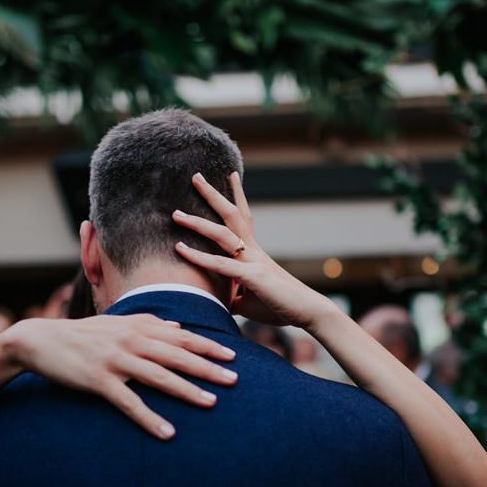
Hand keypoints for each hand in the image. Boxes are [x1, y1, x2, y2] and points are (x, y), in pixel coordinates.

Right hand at [2, 314, 237, 439]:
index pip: (183, 337)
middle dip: (208, 368)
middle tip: (235, 380)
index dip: (209, 347)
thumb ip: (151, 324)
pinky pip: (129, 403)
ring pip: (159, 377)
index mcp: (140, 328)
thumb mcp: (119, 323)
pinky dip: (149, 418)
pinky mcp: (99, 381)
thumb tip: (179, 327)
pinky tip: (167, 433)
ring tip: (211, 403)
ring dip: (187, 391)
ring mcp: (116, 361)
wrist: (41, 340)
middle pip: (178, 356)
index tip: (233, 357)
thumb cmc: (85, 333)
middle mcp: (132, 341)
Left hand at [173, 172, 334, 329]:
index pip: (244, 218)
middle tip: (196, 176)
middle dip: (213, 194)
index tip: (231, 175)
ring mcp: (254, 261)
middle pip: (232, 214)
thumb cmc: (281, 306)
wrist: (310, 312)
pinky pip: (220, 264)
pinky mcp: (253, 276)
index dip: (237, 196)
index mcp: (255, 253)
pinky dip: (199, 257)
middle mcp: (254, 251)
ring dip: (198, 222)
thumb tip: (218, 301)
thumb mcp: (249, 300)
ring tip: (176, 213)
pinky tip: (181, 249)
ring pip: (222, 234)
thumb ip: (232, 296)